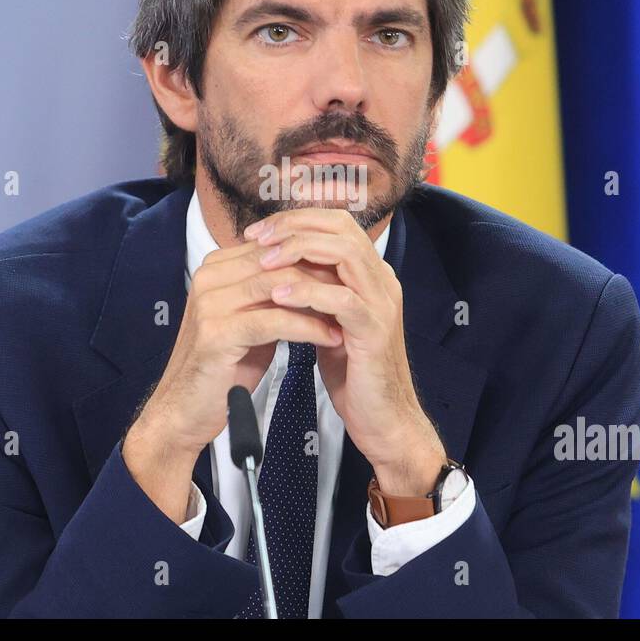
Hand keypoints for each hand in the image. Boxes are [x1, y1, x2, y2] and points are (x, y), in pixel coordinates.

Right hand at [136, 239, 343, 455]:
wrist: (185, 412)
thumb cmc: (224, 369)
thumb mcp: (252, 321)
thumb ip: (274, 294)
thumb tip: (319, 273)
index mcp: (216, 267)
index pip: (275, 247)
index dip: (316, 258)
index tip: (351, 273)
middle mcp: (208, 277)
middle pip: (279, 261)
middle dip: (324, 275)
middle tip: (359, 291)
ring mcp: (209, 304)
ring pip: (279, 287)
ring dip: (321, 300)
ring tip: (352, 314)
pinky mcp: (217, 333)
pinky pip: (274, 321)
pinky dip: (309, 327)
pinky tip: (333, 337)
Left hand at [242, 209, 446, 494]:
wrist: (383, 420)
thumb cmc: (353, 373)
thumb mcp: (328, 321)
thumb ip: (313, 293)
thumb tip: (275, 270)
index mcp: (370, 274)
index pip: (336, 222)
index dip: (295, 220)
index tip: (258, 232)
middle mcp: (381, 280)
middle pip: (340, 227)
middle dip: (293, 226)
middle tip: (256, 239)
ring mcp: (382, 303)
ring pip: (344, 253)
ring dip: (298, 252)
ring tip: (263, 262)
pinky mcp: (375, 331)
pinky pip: (342, 299)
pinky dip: (307, 293)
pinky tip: (278, 298)